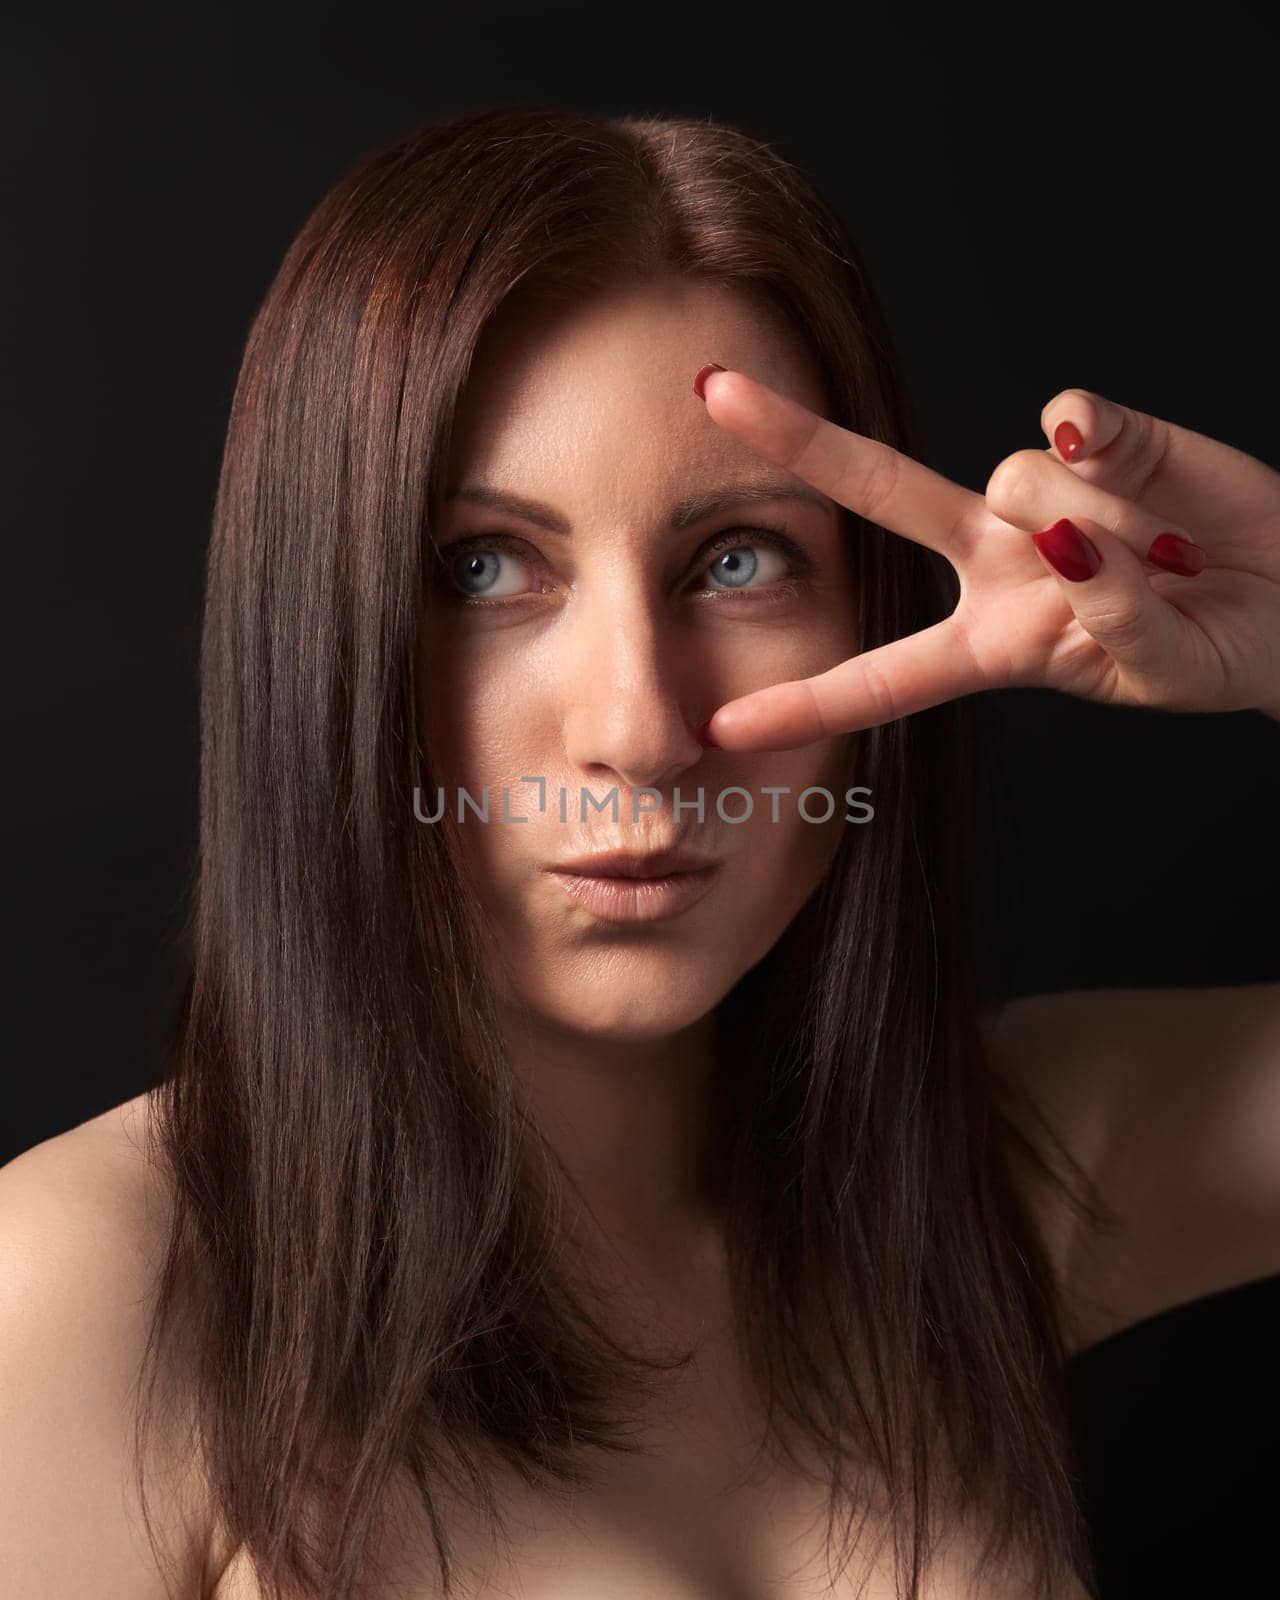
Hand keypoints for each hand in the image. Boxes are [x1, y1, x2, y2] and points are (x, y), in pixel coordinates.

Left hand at [693, 366, 1279, 750]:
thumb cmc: (1213, 649)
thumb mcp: (1153, 668)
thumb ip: (1105, 615)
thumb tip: (1065, 534)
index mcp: (991, 645)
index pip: (881, 680)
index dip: (804, 704)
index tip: (720, 732)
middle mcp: (996, 558)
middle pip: (882, 494)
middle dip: (799, 441)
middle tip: (715, 392)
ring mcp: (1042, 492)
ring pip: (1015, 480)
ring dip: (1098, 527)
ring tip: (1169, 557)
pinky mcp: (1100, 438)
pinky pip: (1068, 426)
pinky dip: (1104, 452)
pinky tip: (1143, 483)